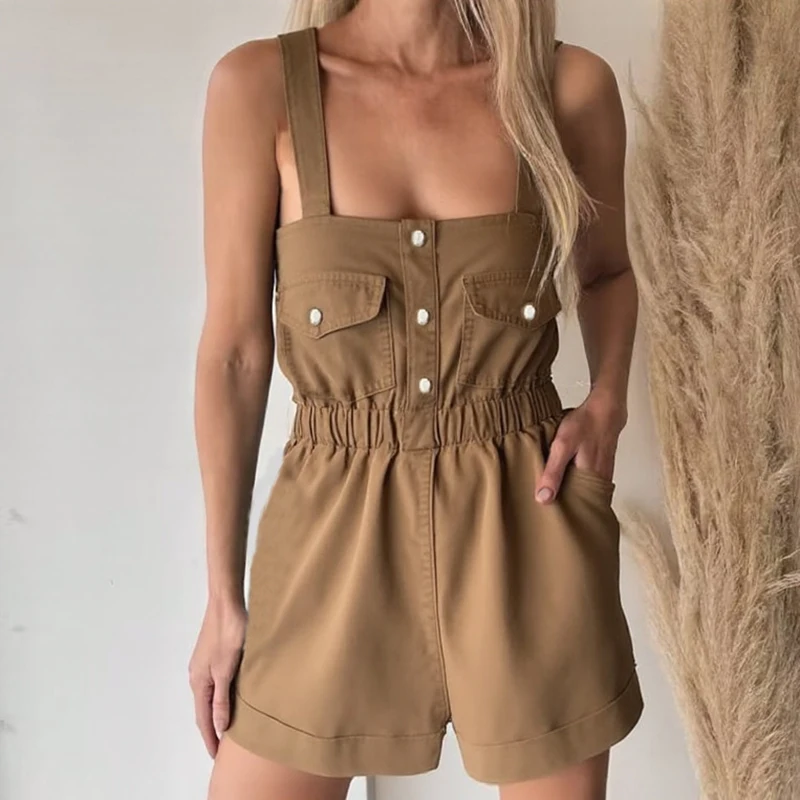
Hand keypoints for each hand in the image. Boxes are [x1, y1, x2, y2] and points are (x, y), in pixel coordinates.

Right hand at [188, 599, 246, 756]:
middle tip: (222, 750)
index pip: (203, 718)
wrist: (227, 602)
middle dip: (212, 730)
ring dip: (217, 713)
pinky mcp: (214, 655)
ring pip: (211, 696)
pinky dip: (221, 698)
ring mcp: (205, 665)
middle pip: (204, 709)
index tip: (216, 757)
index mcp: (198, 681)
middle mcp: (198, 675)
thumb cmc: (228, 632)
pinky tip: (232, 699)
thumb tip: (219, 726)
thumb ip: (222, 699)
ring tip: (228, 729)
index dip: (210, 738)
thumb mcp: (227, 669)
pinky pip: (216, 684)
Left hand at [535, 393, 624, 503]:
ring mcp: (604, 473)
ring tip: (558, 498)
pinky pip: (591, 481)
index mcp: (590, 481)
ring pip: (587, 492)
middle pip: (583, 502)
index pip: (577, 509)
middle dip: (569, 507)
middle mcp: (600, 481)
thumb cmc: (585, 424)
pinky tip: (569, 479)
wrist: (606, 407)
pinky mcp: (604, 465)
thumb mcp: (562, 446)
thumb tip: (544, 499)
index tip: (552, 519)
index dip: (565, 514)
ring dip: (574, 494)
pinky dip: (580, 483)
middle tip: (552, 512)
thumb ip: (553, 472)